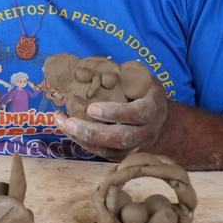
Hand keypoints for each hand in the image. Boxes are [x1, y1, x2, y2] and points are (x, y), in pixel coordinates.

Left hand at [54, 79, 168, 161]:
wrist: (159, 117)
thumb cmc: (144, 91)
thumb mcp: (139, 78)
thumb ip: (121, 74)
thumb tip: (88, 67)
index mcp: (152, 108)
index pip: (137, 114)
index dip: (115, 112)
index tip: (91, 108)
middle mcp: (147, 131)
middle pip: (121, 138)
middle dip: (92, 132)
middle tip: (69, 122)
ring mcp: (137, 146)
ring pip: (110, 150)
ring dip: (82, 139)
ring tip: (63, 124)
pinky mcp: (125, 154)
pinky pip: (104, 154)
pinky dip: (83, 143)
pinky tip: (68, 130)